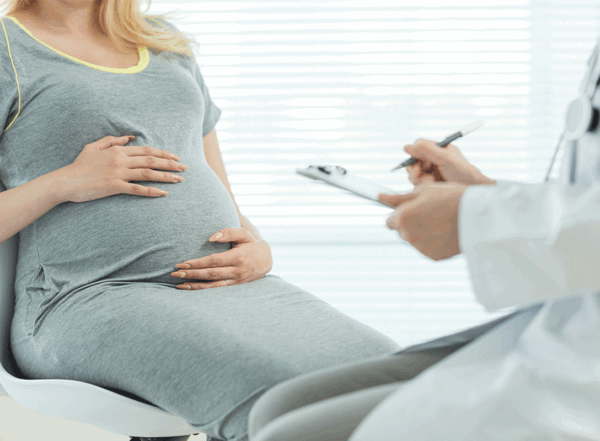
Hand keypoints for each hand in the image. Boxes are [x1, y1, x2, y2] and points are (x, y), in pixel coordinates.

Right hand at [55, 135, 187, 202]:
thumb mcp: (94, 147)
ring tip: (180, 180)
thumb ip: (112, 140)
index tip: (176, 157)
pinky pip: (137, 189)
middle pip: (151, 160)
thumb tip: (130, 137)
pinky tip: (163, 193)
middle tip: (185, 168)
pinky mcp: (114, 186)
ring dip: (166, 176)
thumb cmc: (79, 165)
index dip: (163, 153)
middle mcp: (120, 160)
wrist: (65, 181)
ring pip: (148, 173)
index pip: (146, 150)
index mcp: (118, 150)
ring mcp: (118, 173)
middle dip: (170, 164)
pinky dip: (151, 191)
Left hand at [170, 227, 272, 289]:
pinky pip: (216, 289)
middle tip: (175, 273)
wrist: (266, 260)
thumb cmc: (251, 244)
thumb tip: (211, 237)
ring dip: (195, 285)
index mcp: (238, 257)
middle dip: (192, 274)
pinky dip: (202, 290)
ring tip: (179, 284)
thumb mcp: (244, 234)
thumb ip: (229, 232)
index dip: (197, 263)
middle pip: (210, 274)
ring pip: (212, 285)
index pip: (213, 261)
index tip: (182, 263)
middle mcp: (237, 271)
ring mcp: (236, 281)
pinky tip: (190, 289)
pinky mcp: (235, 286)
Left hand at [378, 182, 468, 260]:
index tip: (411, 210)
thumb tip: (381, 196)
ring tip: (442, 221)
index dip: (400, 214)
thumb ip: (399, 197)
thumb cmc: (451, 198)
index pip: (390, 220)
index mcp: (402, 218)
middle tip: (431, 213)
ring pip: (415, 240)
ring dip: (423, 232)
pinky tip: (447, 232)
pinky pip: (428, 248)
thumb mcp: (424, 191)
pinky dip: (434, 242)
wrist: (479, 216)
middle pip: (401, 231)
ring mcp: (420, 248)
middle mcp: (407, 235)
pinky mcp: (433, 257)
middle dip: (411, 223)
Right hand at [403, 138, 494, 186]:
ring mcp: (431, 172)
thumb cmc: (464, 173)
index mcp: (439, 149)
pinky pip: (417, 184)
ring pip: (413, 174)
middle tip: (418, 175)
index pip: (418, 147)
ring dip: (418, 179)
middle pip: (413, 161)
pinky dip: (421, 186)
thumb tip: (406, 147)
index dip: (414, 155)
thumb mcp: (445, 158)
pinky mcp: (430, 184)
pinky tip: (432, 186)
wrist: (472, 191)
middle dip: (415, 169)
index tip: (417, 163)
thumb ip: (426, 150)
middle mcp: (434, 159)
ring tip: (431, 181)